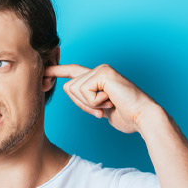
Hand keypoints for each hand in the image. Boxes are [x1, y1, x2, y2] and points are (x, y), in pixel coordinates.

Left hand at [44, 64, 158, 133]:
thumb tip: (72, 91)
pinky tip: (110, 101)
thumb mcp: (100, 108)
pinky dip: (94, 102)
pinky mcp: (103, 73)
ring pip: (74, 90)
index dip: (58, 71)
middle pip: (68, 87)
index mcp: (98, 78)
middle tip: (102, 109)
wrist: (143, 117)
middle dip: (81, 104)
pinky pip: (83, 91)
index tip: (44, 70)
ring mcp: (101, 69)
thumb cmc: (126, 116)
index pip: (73, 72)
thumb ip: (87, 100)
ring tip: (108, 104)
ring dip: (89, 104)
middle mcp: (99, 70)